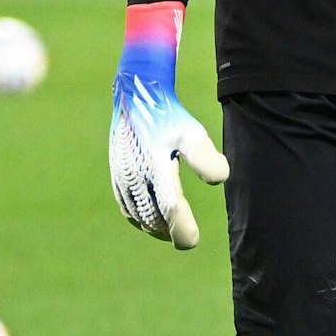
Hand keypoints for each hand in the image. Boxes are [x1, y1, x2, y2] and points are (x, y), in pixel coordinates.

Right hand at [109, 1, 227, 248]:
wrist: (137, 94)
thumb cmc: (169, 114)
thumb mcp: (191, 131)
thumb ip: (204, 156)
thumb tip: (218, 180)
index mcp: (154, 164)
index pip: (169, 205)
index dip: (181, 227)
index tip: (191, 241)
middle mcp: (134, 174)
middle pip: (152, 215)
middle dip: (170, 230)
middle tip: (186, 239)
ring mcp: (122, 175)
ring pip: (137, 213)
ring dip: (154, 226)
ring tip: (172, 233)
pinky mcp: (117, 173)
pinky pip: (126, 205)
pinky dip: (139, 218)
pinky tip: (153, 221)